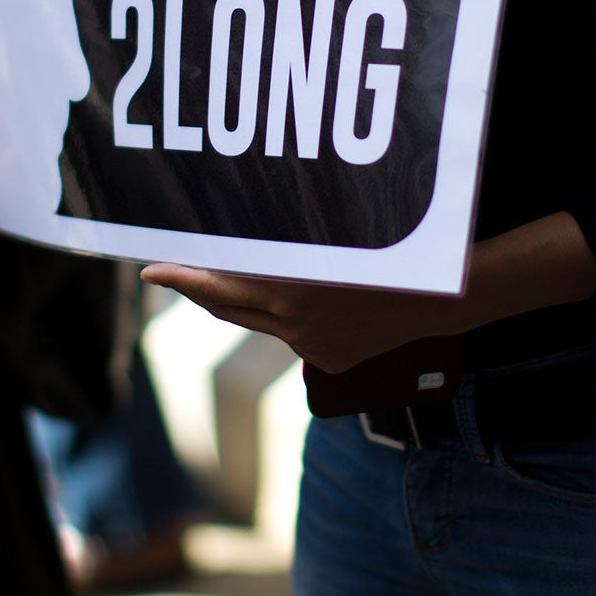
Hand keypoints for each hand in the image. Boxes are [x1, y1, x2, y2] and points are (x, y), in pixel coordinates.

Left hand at [140, 264, 458, 374]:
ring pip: (259, 320)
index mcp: (292, 287)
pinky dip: (288, 314)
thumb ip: (286, 240)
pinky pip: (294, 334)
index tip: (149, 268)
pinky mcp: (331, 360)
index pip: (217, 283)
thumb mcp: (333, 235)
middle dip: (196, 287)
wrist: (446, 297)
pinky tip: (303, 295)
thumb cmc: (394, 248)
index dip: (179, 276)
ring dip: (243, 298)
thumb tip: (242, 238)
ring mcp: (312, 345)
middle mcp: (295, 322)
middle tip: (169, 270)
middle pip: (226, 306)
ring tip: (228, 274)